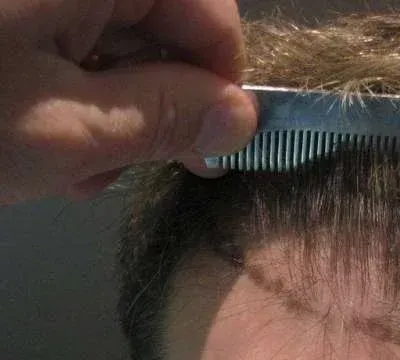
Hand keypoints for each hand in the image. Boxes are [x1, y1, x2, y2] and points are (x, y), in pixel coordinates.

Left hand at [0, 0, 258, 203]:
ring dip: (108, 108)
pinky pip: (68, 37)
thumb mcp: (67, 131)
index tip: (208, 147)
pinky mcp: (16, 8)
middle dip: (155, 103)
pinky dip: (66, 89)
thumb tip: (242, 119)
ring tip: (68, 164)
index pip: (212, 11)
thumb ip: (166, 117)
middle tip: (124, 168)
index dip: (222, 83)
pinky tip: (39, 133)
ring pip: (115, 40)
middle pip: (163, 28)